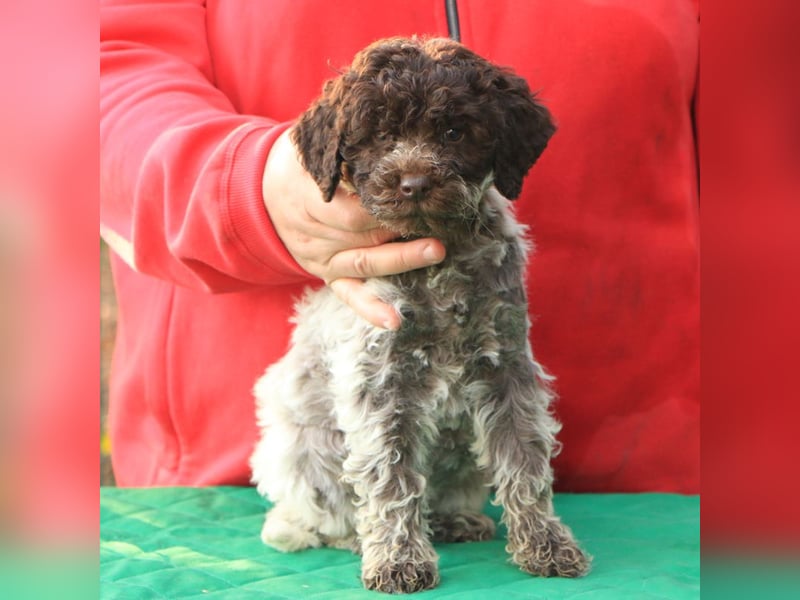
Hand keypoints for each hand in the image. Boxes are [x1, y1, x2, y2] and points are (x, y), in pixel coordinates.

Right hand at [262, 128, 444, 329]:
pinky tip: (394, 321)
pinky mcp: (328, 276)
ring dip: (401, 259)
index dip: (385, 200)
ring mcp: (322, 258)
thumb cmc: (300, 165)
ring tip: (435, 250)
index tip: (418, 192)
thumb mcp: (312, 146)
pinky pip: (349, 296)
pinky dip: (370, 309)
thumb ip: (344, 143)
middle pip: (365, 231)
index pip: (353, 203)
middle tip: (443, 216)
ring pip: (364, 262)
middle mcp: (316, 231)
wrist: (261, 195)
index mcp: (310, 195)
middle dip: (404, 225)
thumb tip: (381, 124)